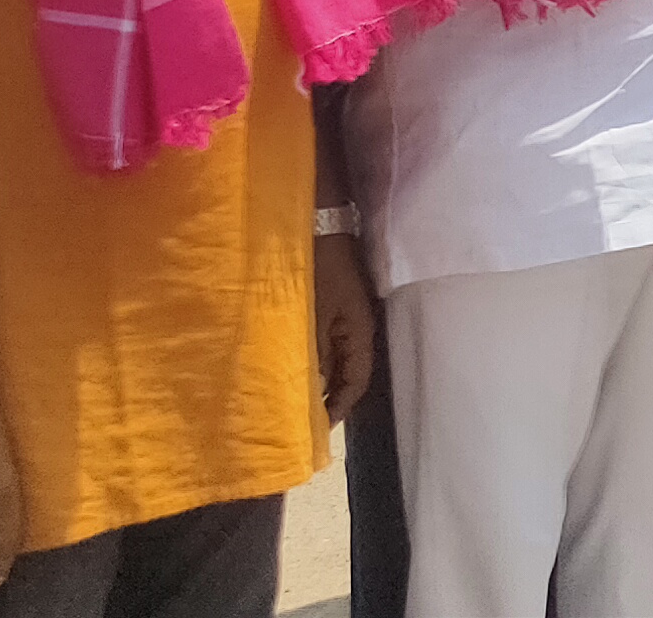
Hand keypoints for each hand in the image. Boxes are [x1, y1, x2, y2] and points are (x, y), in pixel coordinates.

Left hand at [314, 234, 378, 423]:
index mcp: (360, 332)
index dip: (339, 407)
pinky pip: (324, 344)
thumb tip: (314, 387)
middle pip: (347, 374)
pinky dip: (312, 360)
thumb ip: (315, 351)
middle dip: (329, 398)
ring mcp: (343, 318)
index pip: (356, 381)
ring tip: (295, 399)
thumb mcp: (315, 311)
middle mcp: (356, 329)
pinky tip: (293, 367)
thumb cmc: (317, 266)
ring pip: (335, 360)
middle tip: (304, 421)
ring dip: (318, 379)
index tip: (318, 429)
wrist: (318, 224)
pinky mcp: (330, 308)